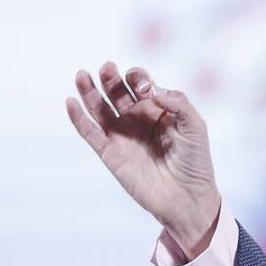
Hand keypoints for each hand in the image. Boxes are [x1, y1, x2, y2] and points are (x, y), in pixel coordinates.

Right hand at [66, 62, 220, 259]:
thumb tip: (151, 90)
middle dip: (111, 79)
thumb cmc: (195, 161)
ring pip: (100, 109)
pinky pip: (90, 133)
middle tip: (106, 68)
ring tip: (82, 75)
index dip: (139, 80)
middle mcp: (138, 120)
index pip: (141, 86)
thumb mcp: (195, 127)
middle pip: (118, 93)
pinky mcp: (110, 154)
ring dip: (89, 92)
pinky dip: (78, 119)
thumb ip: (178, 103)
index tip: (145, 88)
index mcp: (158, 111)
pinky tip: (71, 102)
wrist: (186, 197)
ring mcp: (122, 137)